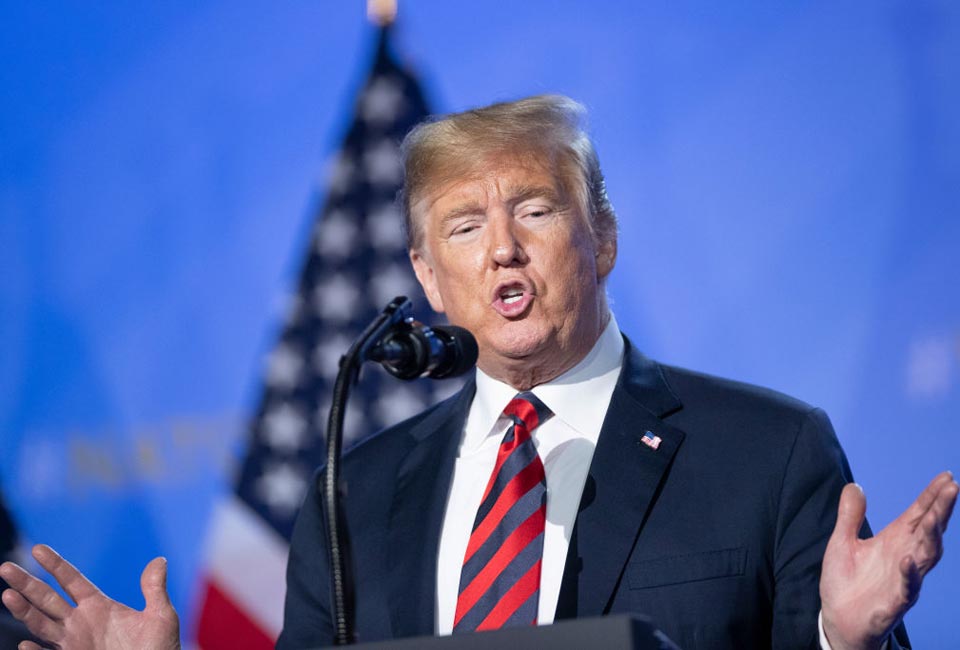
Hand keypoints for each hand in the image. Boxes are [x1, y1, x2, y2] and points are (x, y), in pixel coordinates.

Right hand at [0, 544, 180, 649]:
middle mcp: (81, 622)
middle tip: (5, 567)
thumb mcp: (161, 616)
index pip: (72, 580)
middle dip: (27, 583)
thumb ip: (154, 590)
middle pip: (47, 599)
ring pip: (41, 624)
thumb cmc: (159, 649)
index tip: (37, 548)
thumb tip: (159, 559)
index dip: (55, 564)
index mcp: (99, 606)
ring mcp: (74, 643)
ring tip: (7, 595)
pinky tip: (24, 643)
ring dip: (23, 611)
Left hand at [820, 471, 957, 649]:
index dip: (933, 496)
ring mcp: (904, 579)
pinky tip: (908, 559)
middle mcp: (905, 557)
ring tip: (935, 516)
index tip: (947, 477)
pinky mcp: (895, 602)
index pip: (919, 514)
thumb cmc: (846, 582)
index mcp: (894, 540)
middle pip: (929, 530)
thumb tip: (854, 486)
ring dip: (932, 536)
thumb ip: (850, 515)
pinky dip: (910, 574)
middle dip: (941, 510)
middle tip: (952, 488)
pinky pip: (908, 588)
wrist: (838, 619)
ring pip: (926, 556)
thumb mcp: (842, 542)